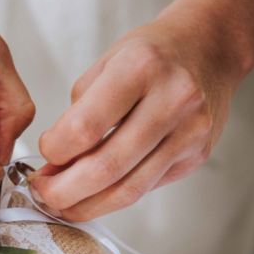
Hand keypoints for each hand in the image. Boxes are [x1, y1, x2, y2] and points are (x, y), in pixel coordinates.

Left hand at [30, 0, 253, 220]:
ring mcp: (189, 132)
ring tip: (63, 203)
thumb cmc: (151, 55)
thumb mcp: (105, 65)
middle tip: (44, 192)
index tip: (45, 152)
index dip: (55, 150)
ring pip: (128, 190)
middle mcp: (172, 100)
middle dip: (64, 191)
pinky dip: (113, 198)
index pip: (85, 127)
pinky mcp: (196, 157)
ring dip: (87, 205)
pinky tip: (94, 195)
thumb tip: (55, 164)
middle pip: (107, 167)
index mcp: (141, 68)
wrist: (209, 49)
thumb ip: (78, 112)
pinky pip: (146, 188)